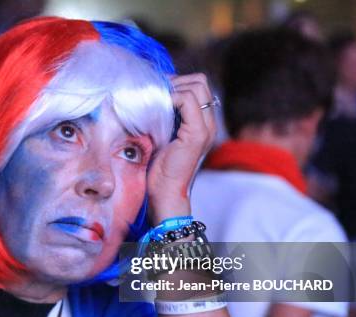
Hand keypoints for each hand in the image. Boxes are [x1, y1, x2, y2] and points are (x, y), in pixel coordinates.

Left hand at [147, 73, 216, 223]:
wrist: (164, 194)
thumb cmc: (157, 170)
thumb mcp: (159, 136)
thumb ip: (162, 117)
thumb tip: (147, 97)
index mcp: (201, 123)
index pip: (197, 86)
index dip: (176, 83)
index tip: (154, 92)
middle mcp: (208, 123)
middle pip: (200, 81)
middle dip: (175, 81)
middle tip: (154, 94)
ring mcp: (206, 128)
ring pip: (196, 86)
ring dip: (172, 88)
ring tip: (154, 101)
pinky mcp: (197, 134)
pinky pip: (188, 100)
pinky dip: (170, 98)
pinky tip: (155, 108)